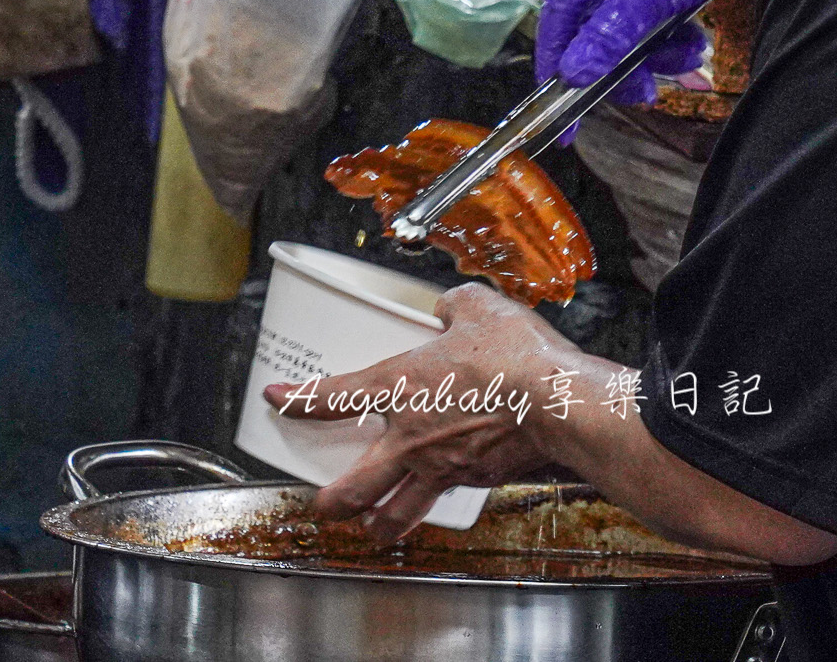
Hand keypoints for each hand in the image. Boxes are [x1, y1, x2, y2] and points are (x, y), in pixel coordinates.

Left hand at [261, 285, 576, 540]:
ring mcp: (442, 467)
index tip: (275, 399)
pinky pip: (448, 498)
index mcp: (398, 387)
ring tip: (371, 530)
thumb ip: (453, 306)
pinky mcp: (477, 481)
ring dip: (379, 524)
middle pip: (354, 485)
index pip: (331, 398)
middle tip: (321, 506)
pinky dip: (438, 502)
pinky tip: (441, 495)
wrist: (561, 404)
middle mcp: (411, 438)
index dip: (296, 400)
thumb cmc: (517, 356)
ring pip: (398, 512)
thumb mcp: (477, 308)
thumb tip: (448, 307)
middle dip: (331, 502)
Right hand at [536, 0, 762, 105]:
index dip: (558, 64)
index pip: (559, 18)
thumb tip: (571, 74)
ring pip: (631, 32)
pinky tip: (695, 41)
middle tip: (645, 91)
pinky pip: (658, 23)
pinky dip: (675, 38)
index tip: (561, 110)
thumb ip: (606, 39)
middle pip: (597, 31)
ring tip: (688, 54)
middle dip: (623, 63)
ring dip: (658, 53)